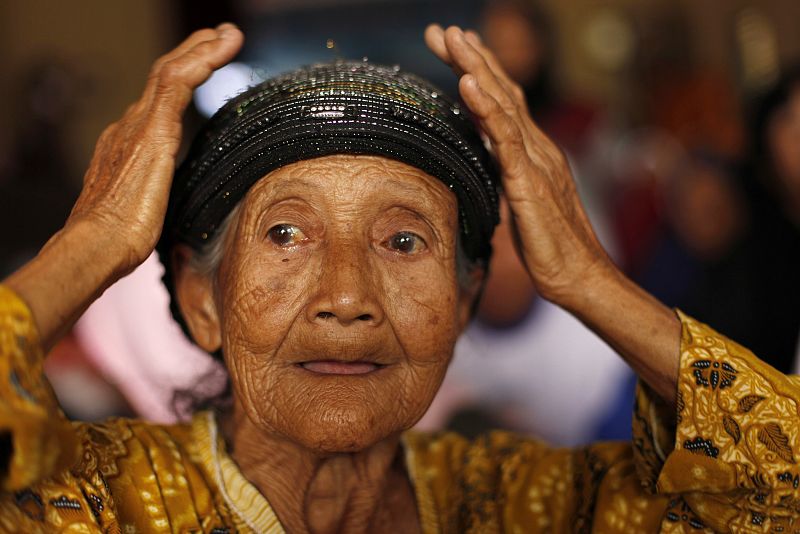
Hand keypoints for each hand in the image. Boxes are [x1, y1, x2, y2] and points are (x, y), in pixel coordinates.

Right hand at [68, 23, 243, 273]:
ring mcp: (138, 126)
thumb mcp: (141, 214)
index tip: (201, 68)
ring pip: (171, 71)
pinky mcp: (152, 131)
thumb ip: (155, 199)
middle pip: (163, 77)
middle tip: (219, 37)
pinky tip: (220, 47)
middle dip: (192, 54)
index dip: (181, 81)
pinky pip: (177, 81)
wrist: (95, 245)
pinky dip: (201, 60)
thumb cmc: (116, 243)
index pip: (158, 103)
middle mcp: (129, 128)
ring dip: (202, 49)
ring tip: (226, 34)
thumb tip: (166, 208)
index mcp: (127, 147)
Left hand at [424, 24, 611, 307]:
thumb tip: (486, 162)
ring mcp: (535, 161)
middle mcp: (536, 148)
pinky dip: (487, 108)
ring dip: (477, 68)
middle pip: (501, 93)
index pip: (502, 103)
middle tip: (443, 31)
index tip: (453, 49)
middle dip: (471, 59)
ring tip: (454, 39)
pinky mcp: (530, 182)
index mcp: (531, 153)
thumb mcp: (520, 203)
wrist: (577, 276)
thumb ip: (506, 175)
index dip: (478, 73)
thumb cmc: (549, 246)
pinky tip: (469, 84)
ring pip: (503, 105)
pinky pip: (506, 138)